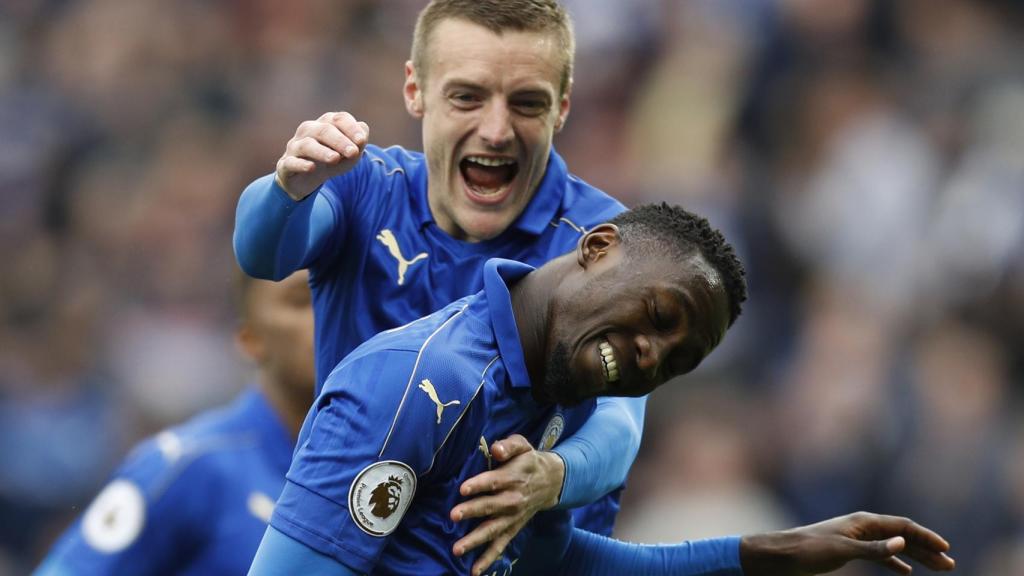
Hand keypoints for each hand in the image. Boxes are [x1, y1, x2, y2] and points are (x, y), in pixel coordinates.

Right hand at [275, 111, 368, 200]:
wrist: (306, 180)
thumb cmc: (330, 163)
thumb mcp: (349, 156)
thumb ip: (358, 143)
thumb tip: (364, 127)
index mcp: (325, 124)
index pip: (338, 119)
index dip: (350, 128)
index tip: (361, 141)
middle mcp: (308, 131)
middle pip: (323, 130)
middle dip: (339, 141)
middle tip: (353, 152)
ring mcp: (295, 147)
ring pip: (307, 145)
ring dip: (322, 151)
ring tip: (335, 159)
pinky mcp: (286, 164)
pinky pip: (291, 162)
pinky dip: (301, 164)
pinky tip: (311, 168)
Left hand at [450, 434, 564, 575]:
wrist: (551, 481)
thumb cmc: (529, 461)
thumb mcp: (522, 445)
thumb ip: (509, 445)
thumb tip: (496, 449)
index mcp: (513, 477)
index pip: (494, 482)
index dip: (479, 485)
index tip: (463, 489)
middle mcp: (512, 500)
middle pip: (490, 506)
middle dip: (472, 511)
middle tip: (453, 515)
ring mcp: (512, 517)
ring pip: (492, 530)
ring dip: (475, 540)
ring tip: (457, 549)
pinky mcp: (512, 529)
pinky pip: (500, 546)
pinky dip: (488, 559)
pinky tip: (474, 571)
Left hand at [740, 512, 955, 574]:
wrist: (781, 554)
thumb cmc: (809, 550)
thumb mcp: (843, 550)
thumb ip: (874, 548)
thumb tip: (904, 541)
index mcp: (863, 522)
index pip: (903, 526)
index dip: (926, 538)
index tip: (947, 551)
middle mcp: (862, 526)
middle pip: (903, 535)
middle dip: (927, 549)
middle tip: (950, 565)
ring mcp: (856, 537)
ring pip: (893, 545)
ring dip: (916, 556)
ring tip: (937, 569)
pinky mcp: (848, 549)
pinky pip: (879, 554)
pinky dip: (895, 562)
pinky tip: (905, 572)